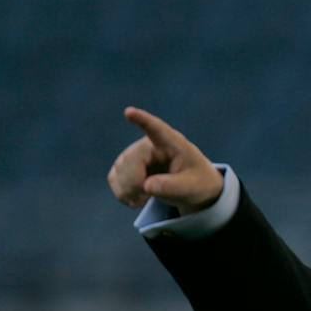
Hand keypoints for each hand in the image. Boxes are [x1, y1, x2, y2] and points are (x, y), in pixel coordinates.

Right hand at [107, 106, 223, 212]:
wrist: (192, 188)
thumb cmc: (197, 182)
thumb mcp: (192, 187)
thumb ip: (172, 187)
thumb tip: (146, 186)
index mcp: (171, 143)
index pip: (155, 128)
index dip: (142, 120)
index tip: (129, 112)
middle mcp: (149, 144)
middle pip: (130, 161)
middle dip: (135, 184)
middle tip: (149, 199)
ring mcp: (134, 154)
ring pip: (118, 171)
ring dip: (130, 191)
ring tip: (148, 198)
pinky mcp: (125, 166)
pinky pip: (113, 179)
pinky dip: (124, 194)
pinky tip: (138, 198)